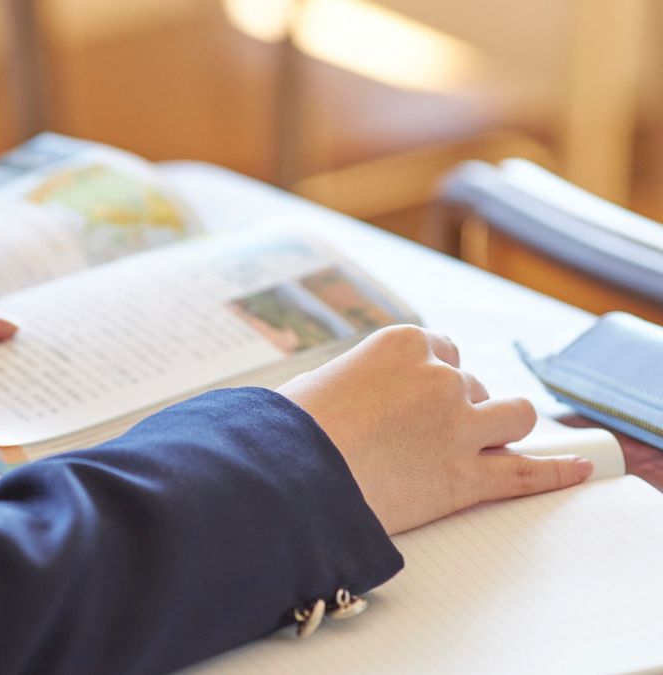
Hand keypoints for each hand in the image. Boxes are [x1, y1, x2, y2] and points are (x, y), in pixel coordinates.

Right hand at [278, 325, 592, 534]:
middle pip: (473, 385)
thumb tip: (355, 393)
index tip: (420, 396)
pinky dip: (555, 472)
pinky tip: (576, 469)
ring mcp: (459, 427)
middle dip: (457, 407)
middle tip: (425, 434)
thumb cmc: (288, 430)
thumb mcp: (319, 382)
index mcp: (403, 344)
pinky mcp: (465, 478)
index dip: (433, 376)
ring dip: (501, 427)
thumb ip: (357, 379)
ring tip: (482, 444)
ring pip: (514, 416)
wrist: (286, 477)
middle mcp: (440, 378)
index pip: (444, 349)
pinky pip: (525, 473)